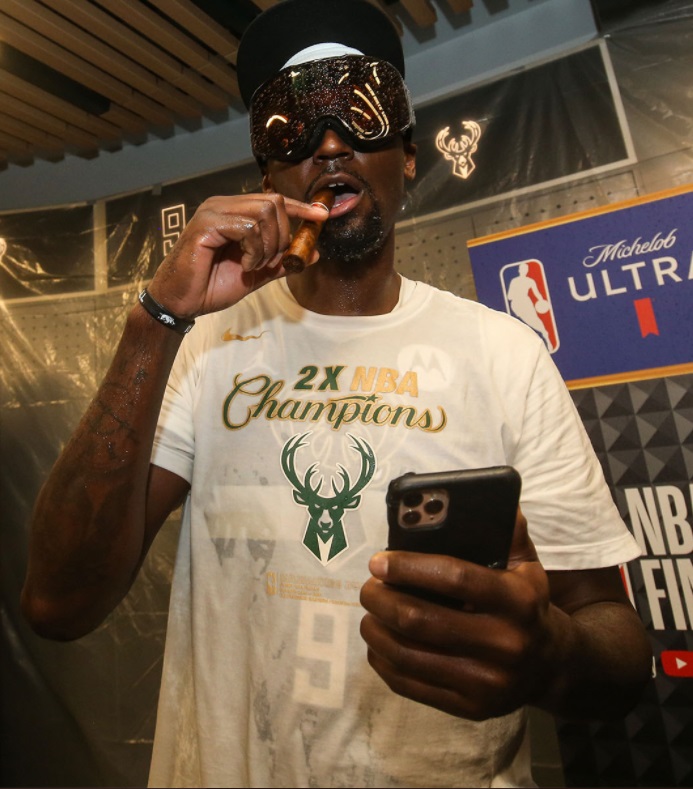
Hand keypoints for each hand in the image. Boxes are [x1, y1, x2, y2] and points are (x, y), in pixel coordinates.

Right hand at [147, 193, 327, 318]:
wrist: (182, 302)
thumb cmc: (211, 286)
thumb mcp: (255, 273)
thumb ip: (281, 262)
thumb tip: (312, 253)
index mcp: (234, 212)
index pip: (273, 201)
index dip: (300, 207)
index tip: (322, 216)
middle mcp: (223, 205)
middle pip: (273, 203)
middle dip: (282, 236)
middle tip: (269, 261)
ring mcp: (213, 211)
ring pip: (264, 214)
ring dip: (268, 246)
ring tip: (253, 265)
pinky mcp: (206, 224)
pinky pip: (247, 227)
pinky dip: (253, 250)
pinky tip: (243, 266)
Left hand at [360, 511, 561, 719]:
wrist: (551, 664)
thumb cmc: (526, 603)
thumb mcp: (527, 564)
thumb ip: (507, 530)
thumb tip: (487, 494)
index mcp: (519, 600)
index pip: (455, 576)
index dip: (409, 566)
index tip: (379, 561)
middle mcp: (506, 644)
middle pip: (421, 619)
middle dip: (381, 599)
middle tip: (368, 586)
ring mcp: (487, 682)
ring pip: (408, 654)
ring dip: (376, 629)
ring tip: (369, 611)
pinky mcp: (470, 708)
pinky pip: (411, 684)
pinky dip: (384, 661)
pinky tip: (378, 643)